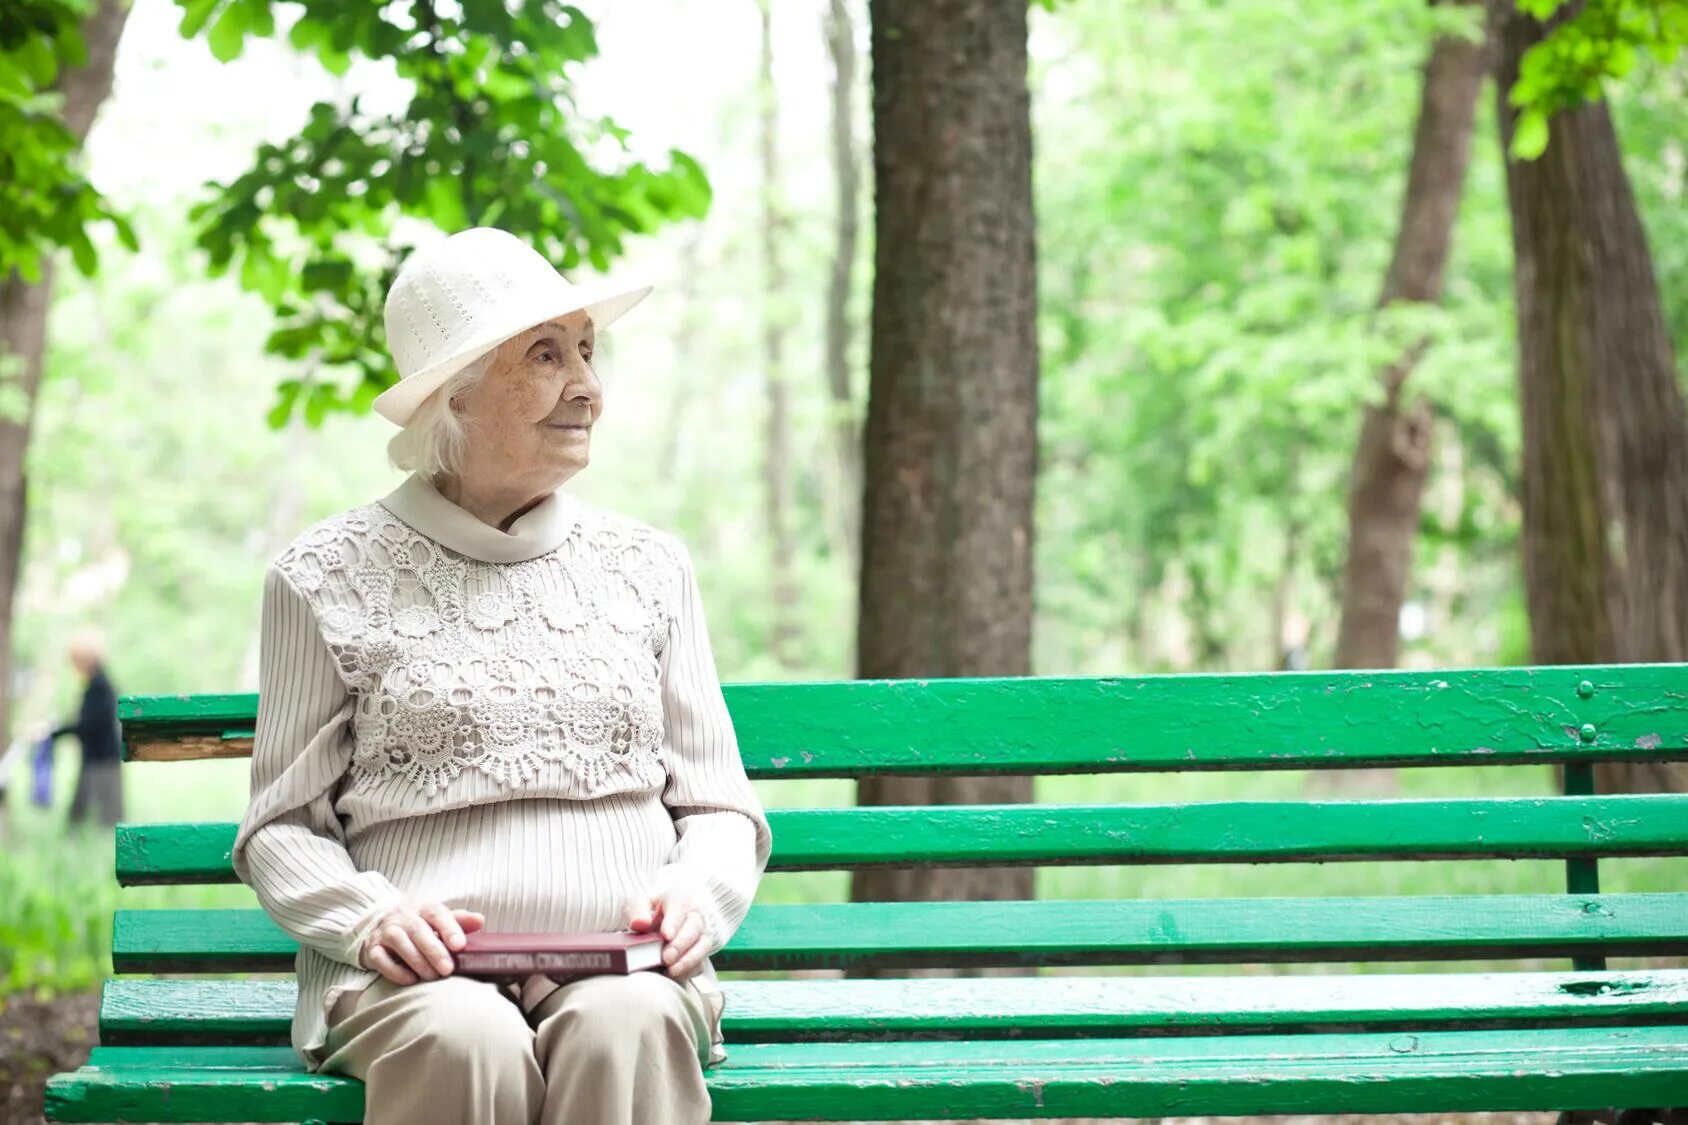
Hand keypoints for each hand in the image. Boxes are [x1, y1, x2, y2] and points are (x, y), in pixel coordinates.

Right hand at [359, 897, 484, 984]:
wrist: (379, 922)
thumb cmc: (418, 922)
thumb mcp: (437, 917)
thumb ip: (458, 920)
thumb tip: (480, 920)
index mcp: (423, 906)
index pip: (437, 913)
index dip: (449, 928)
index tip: (460, 945)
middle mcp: (402, 916)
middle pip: (418, 930)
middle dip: (434, 951)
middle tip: (448, 969)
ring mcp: (385, 931)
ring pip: (399, 943)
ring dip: (417, 961)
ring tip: (432, 976)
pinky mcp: (372, 948)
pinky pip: (381, 959)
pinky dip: (395, 971)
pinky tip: (411, 979)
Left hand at [626, 888, 709, 980]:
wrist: (657, 925)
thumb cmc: (649, 913)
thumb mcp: (638, 906)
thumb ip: (637, 911)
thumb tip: (640, 923)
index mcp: (678, 900)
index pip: (679, 908)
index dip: (673, 922)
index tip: (666, 936)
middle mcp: (694, 916)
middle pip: (694, 929)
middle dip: (680, 945)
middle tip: (666, 958)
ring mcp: (700, 936)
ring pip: (702, 947)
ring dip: (688, 961)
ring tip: (672, 970)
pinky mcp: (700, 954)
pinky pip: (700, 964)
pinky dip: (689, 971)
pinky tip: (674, 975)